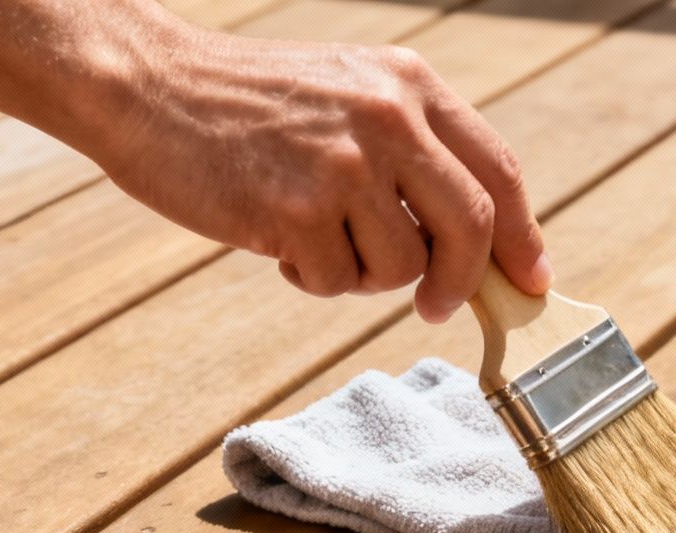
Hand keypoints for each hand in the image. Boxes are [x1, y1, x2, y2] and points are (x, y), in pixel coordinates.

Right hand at [89, 27, 551, 318]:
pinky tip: (276, 237)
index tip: (529, 279)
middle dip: (463, 282)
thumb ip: (414, 151)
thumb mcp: (349, 94)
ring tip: (316, 236)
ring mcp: (344, 165)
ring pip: (402, 267)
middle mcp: (388, 118)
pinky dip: (311, 278)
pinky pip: (337, 283)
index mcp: (409, 85)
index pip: (496, 172)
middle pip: (470, 227)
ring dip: (365, 275)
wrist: (146, 85)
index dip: (520, 236)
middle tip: (437, 306)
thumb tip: (479, 243)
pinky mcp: (297, 211)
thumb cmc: (249, 103)